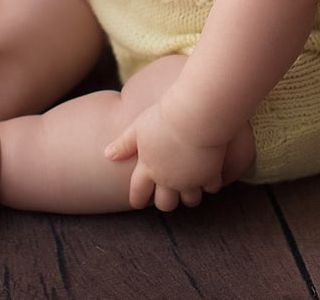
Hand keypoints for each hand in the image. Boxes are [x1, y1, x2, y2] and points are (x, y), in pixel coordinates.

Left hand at [105, 101, 225, 211]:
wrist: (194, 116)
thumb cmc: (165, 117)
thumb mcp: (138, 128)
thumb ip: (124, 144)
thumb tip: (107, 154)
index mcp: (149, 169)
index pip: (139, 192)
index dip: (138, 199)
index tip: (139, 202)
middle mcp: (168, 180)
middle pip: (165, 204)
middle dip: (166, 202)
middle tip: (169, 196)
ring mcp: (190, 180)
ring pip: (191, 201)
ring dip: (191, 196)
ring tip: (192, 187)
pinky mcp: (210, 174)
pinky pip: (212, 188)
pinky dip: (211, 183)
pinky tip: (211, 175)